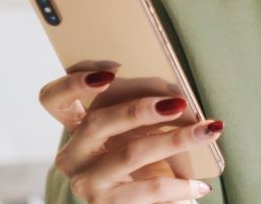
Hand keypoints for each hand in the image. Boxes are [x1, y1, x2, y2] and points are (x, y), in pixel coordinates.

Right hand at [38, 60, 222, 203]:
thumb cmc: (139, 167)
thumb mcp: (134, 137)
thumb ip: (141, 115)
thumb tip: (178, 96)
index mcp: (75, 130)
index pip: (52, 99)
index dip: (73, 82)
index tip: (111, 71)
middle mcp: (72, 156)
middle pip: (97, 122)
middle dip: (140, 108)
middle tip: (179, 101)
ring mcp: (85, 182)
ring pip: (130, 153)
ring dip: (175, 140)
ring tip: (207, 131)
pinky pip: (149, 188)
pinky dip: (179, 184)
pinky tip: (198, 183)